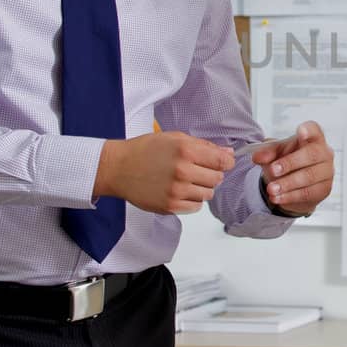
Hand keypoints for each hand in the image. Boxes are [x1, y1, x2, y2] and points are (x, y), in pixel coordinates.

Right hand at [96, 131, 233, 214]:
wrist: (118, 168)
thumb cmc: (145, 150)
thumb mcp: (175, 138)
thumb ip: (204, 146)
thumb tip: (228, 153)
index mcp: (186, 151)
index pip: (222, 161)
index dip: (226, 162)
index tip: (223, 163)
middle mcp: (182, 171)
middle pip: (217, 179)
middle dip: (212, 174)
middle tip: (198, 170)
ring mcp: (176, 191)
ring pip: (208, 194)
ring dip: (202, 188)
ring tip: (186, 180)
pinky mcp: (170, 206)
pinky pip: (195, 207)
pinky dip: (192, 200)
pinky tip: (180, 191)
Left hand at [252, 121, 334, 215]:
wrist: (293, 186)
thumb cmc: (288, 162)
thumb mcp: (276, 154)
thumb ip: (267, 152)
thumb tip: (257, 156)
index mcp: (313, 138)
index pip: (315, 130)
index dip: (309, 130)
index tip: (300, 132)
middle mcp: (324, 153)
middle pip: (312, 154)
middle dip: (290, 163)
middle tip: (273, 170)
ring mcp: (327, 172)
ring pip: (309, 177)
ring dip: (287, 183)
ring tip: (271, 189)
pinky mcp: (324, 189)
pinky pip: (307, 193)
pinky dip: (290, 196)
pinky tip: (277, 197)